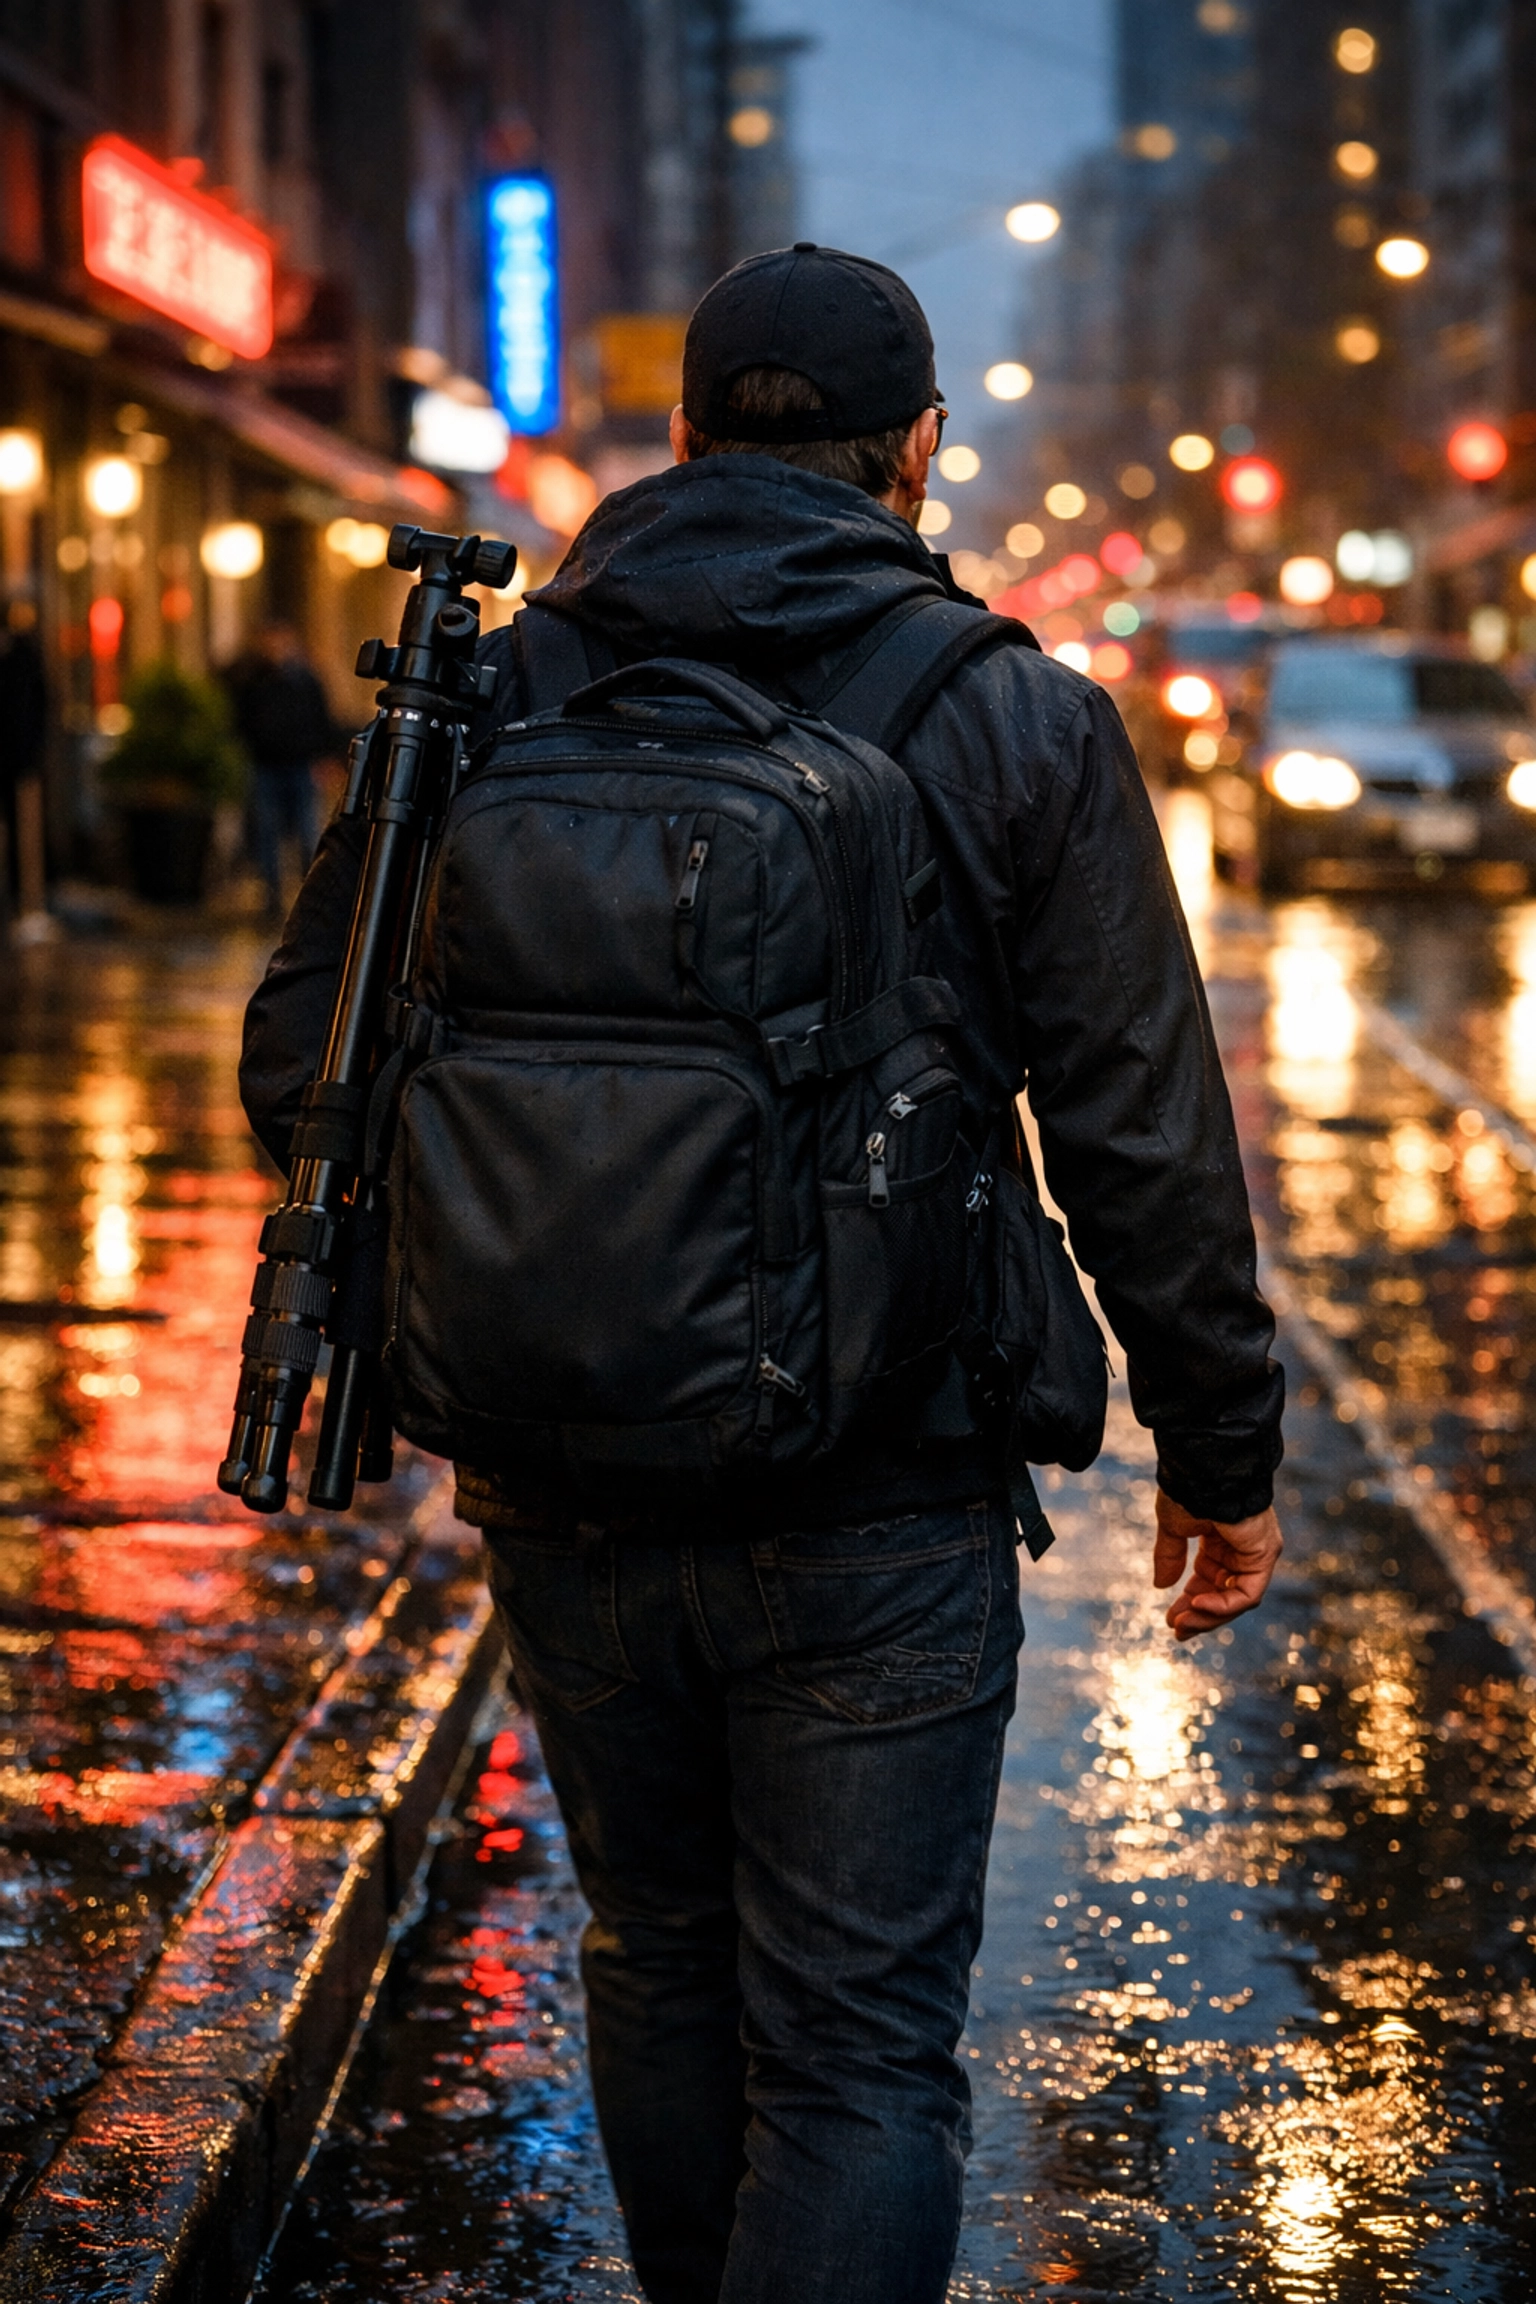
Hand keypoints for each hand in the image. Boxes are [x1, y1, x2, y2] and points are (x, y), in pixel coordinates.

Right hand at [1153, 1488, 1282, 1642]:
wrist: (1205, 1471)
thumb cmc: (1189, 1490)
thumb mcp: (1173, 1527)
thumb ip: (1169, 1556)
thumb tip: (1161, 1585)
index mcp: (1220, 1540)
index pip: (1209, 1581)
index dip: (1190, 1601)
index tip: (1170, 1618)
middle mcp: (1241, 1549)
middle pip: (1223, 1594)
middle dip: (1199, 1615)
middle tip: (1177, 1630)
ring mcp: (1255, 1553)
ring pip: (1236, 1599)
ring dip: (1209, 1615)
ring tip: (1183, 1623)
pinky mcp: (1264, 1555)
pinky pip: (1246, 1593)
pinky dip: (1223, 1604)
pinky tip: (1197, 1604)